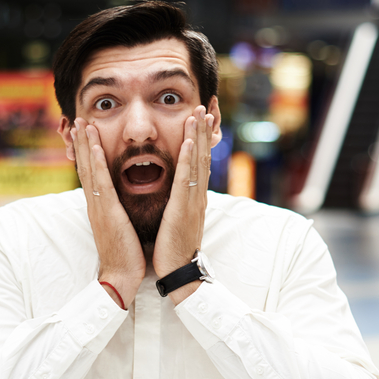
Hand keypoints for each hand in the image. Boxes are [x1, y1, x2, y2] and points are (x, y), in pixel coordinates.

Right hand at [71, 118, 144, 307]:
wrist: (121, 275)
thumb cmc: (125, 252)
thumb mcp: (120, 224)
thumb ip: (118, 209)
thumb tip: (121, 198)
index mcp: (100, 205)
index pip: (91, 172)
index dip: (87, 151)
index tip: (86, 131)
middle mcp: (95, 203)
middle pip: (85, 166)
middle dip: (82, 142)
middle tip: (78, 119)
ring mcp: (98, 207)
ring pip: (89, 170)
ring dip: (86, 145)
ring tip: (83, 123)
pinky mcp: (106, 213)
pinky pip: (100, 184)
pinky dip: (96, 164)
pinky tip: (95, 147)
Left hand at [153, 106, 212, 303]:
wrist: (179, 273)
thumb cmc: (173, 250)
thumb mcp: (176, 220)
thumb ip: (177, 203)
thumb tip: (175, 192)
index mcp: (193, 198)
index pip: (198, 162)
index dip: (200, 139)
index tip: (201, 118)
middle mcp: (197, 196)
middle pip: (202, 156)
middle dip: (203, 130)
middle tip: (206, 105)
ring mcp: (193, 201)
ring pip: (197, 162)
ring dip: (198, 136)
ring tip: (199, 113)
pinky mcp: (184, 209)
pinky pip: (187, 179)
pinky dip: (189, 158)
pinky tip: (189, 141)